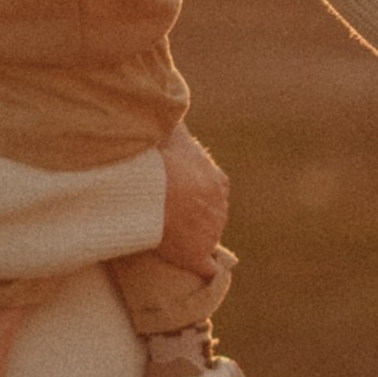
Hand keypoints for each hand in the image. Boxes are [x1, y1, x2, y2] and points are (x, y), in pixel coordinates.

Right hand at [157, 122, 230, 276]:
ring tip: (173, 243)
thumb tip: (171, 99)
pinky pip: (207, 269)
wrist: (157, 189)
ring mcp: (210, 234)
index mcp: (217, 182)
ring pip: (206, 239)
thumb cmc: (164, 159)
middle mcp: (220, 208)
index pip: (212, 191)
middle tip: (170, 218)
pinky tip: (202, 277)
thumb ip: (174, 121)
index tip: (180, 196)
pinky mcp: (198, 256)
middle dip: (194, 218)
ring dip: (193, 242)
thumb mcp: (173, 133)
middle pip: (209, 216)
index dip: (195, 195)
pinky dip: (205, 273)